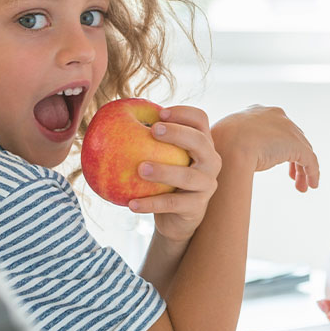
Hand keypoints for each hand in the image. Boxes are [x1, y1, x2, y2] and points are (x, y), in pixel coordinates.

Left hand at [128, 106, 221, 242]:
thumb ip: (149, 138)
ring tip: (140, 168)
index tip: (160, 113)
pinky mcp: (196, 207)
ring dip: (164, 171)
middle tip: (153, 130)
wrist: (175, 217)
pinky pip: (172, 204)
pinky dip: (151, 204)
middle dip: (177, 133)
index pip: (200, 119)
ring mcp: (206, 185)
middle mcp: (210, 161)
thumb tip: (119, 115)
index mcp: (202, 143)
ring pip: (187, 176)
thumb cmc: (164, 179)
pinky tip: (132, 203)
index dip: (183, 113)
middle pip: (200, 141)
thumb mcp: (163, 157)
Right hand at [211, 105, 319, 191]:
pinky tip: (310, 185)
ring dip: (302, 170)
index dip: (279, 145)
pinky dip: (311, 173)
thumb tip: (227, 154)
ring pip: (302, 151)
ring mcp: (287, 130)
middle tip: (292, 176)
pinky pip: (309, 161)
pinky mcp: (296, 145)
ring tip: (301, 186)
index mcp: (258, 112)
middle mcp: (276, 116)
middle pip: (292, 138)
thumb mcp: (225, 137)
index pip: (276, 128)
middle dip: (293, 158)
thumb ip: (233, 142)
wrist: (228, 144)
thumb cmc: (220, 143)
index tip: (276, 160)